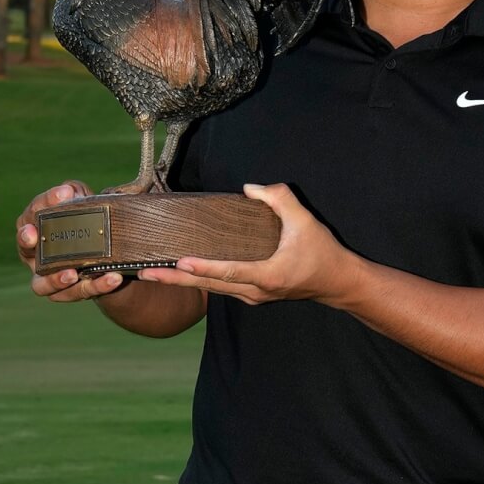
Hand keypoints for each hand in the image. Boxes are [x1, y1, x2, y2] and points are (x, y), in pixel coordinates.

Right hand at [15, 181, 123, 301]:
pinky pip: (79, 293)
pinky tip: (113, 277)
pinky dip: (96, 286)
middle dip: (26, 242)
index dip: (41, 204)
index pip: (31, 214)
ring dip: (56, 280)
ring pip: (43, 285)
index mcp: (34, 230)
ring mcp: (49, 278)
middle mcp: (34, 256)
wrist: (106, 253)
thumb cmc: (84, 221)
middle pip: (24, 250)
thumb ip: (75, 192)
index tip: (58, 195)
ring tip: (73, 274)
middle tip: (33, 235)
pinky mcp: (71, 292)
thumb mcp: (81, 201)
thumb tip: (68, 191)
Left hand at [138, 183, 359, 306]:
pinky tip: (182, 274)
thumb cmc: (323, 252)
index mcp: (268, 275)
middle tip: (146, 274)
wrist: (338, 282)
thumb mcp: (305, 221)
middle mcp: (256, 291)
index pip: (229, 271)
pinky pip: (220, 288)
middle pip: (209, 286)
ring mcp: (253, 295)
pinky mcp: (253, 294)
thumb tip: (250, 188)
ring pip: (212, 289)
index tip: (179, 263)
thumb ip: (280, 199)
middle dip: (176, 280)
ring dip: (182, 283)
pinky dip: (199, 281)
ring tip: (153, 275)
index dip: (204, 267)